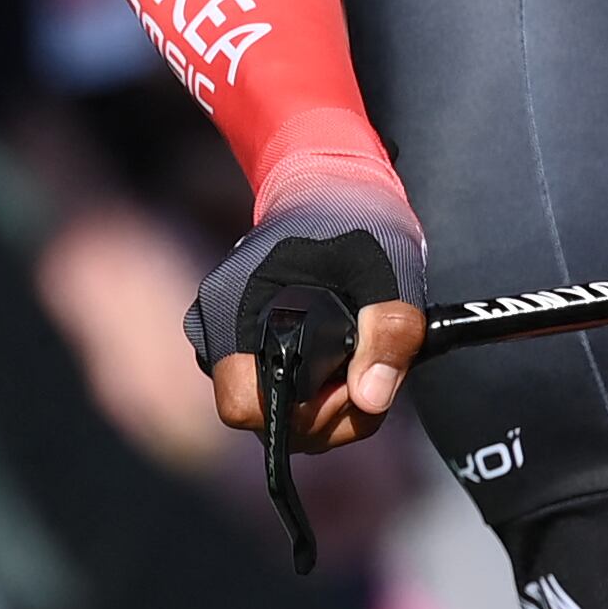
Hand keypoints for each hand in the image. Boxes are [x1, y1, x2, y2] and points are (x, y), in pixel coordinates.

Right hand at [192, 189, 429, 453]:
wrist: (330, 188)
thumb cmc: (356, 220)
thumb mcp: (391, 271)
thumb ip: (387, 334)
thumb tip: (370, 399)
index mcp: (235, 307)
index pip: (244, 405)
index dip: (302, 412)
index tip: (347, 381)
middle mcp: (216, 328)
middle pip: (266, 420)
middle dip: (328, 413)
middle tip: (369, 369)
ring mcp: (227, 339)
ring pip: (276, 416)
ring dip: (328, 408)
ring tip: (362, 362)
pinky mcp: (244, 345)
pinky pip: (278, 398)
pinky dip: (316, 395)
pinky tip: (344, 362)